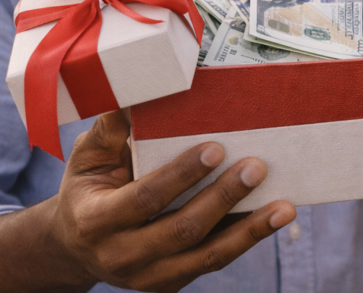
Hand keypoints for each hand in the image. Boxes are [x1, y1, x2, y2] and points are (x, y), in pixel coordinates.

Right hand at [0, 111, 295, 292]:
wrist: (77, 247)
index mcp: (96, 220)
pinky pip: (213, 262)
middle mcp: (121, 255)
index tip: (216, 148)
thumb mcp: (86, 157)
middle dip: (223, 197)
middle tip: (257, 166)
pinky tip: (274, 220)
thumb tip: (142, 88)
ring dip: (250, 230)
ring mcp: (148, 277)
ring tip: (284, 207)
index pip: (145, 198)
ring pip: (206, 256)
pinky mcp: (171, 284)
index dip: (181, 175)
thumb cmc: (88, 188)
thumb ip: (111, 129)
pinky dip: (246, 241)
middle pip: (182, 229)